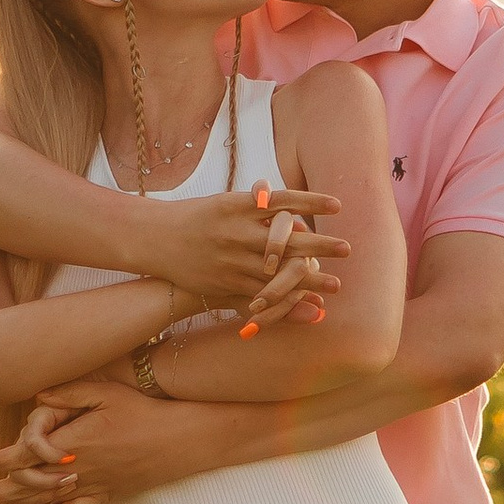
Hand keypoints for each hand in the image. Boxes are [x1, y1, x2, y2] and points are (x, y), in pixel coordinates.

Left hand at [0, 381, 237, 503]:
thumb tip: (35, 396)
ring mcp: (93, 486)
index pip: (25, 457)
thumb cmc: (144, 409)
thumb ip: (69, 392)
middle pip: (27, 487)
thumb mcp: (106, 391)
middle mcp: (78, 470)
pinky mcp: (107, 494)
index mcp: (73, 443)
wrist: (182, 438)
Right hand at [157, 188, 350, 314]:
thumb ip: (260, 207)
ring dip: (308, 279)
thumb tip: (296, 211)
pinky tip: (305, 302)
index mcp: (239, 205)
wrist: (156, 237)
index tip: (338, 205)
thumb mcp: (227, 203)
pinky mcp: (225, 281)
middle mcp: (237, 230)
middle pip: (286, 238)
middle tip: (347, 248)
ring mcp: (231, 258)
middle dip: (318, 245)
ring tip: (335, 285)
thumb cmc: (198, 217)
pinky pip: (259, 292)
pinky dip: (284, 299)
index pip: (282, 201)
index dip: (311, 202)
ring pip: (276, 272)